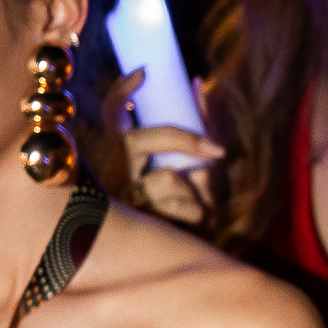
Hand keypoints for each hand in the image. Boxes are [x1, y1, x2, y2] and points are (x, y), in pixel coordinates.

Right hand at [101, 70, 223, 224]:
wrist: (171, 254)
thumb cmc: (179, 199)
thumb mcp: (186, 161)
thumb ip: (193, 127)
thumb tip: (198, 83)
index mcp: (117, 152)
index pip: (110, 112)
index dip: (121, 90)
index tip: (143, 72)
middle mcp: (113, 172)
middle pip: (144, 139)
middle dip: (185, 140)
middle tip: (217, 151)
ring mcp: (126, 198)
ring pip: (167, 176)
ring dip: (195, 188)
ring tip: (201, 202)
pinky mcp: (142, 224)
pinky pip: (181, 207)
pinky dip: (197, 212)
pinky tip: (197, 221)